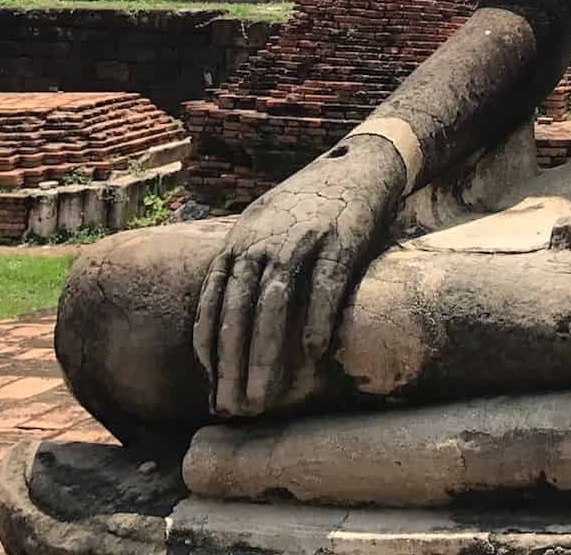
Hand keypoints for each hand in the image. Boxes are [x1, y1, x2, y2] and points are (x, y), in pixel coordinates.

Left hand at [192, 134, 405, 416]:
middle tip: (233, 407)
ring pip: (274, 305)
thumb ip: (246, 264)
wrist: (361, 164)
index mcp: (241, 240)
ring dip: (265, 355)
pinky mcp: (342, 241)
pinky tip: (312, 354)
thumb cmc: (311, 205)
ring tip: (262, 397)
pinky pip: (324, 287)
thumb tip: (228, 318)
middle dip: (232, 364)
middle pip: (239, 310)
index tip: (210, 385)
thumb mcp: (265, 226)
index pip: (212, 300)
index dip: (210, 346)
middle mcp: (264, 240)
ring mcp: (303, 240)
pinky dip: (315, 321)